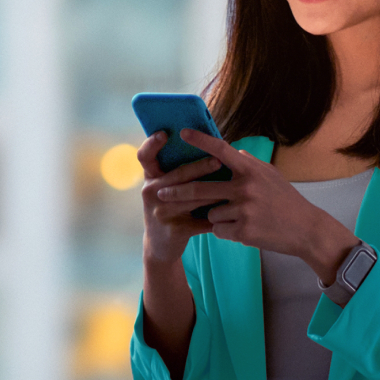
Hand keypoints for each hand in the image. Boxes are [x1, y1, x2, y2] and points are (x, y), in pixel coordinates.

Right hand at [135, 131, 222, 264]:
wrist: (161, 246)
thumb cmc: (171, 209)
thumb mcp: (167, 189)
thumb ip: (180, 172)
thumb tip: (209, 147)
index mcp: (150, 178)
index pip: (145, 156)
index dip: (151, 144)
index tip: (164, 133)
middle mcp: (151, 192)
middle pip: (178, 175)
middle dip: (200, 167)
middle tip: (218, 160)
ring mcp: (160, 212)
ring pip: (194, 198)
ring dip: (216, 192)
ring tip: (234, 187)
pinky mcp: (174, 229)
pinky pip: (202, 219)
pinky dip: (219, 216)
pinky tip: (233, 213)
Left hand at [154, 129, 361, 282]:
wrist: (306, 229)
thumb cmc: (285, 199)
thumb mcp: (270, 175)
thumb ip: (247, 163)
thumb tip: (229, 151)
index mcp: (251, 170)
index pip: (221, 151)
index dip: (200, 141)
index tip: (182, 133)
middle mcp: (246, 188)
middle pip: (201, 189)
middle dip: (177, 191)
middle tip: (161, 193)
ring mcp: (244, 210)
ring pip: (210, 213)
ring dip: (215, 216)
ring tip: (238, 217)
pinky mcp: (244, 232)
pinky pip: (219, 230)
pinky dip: (224, 231)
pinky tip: (243, 230)